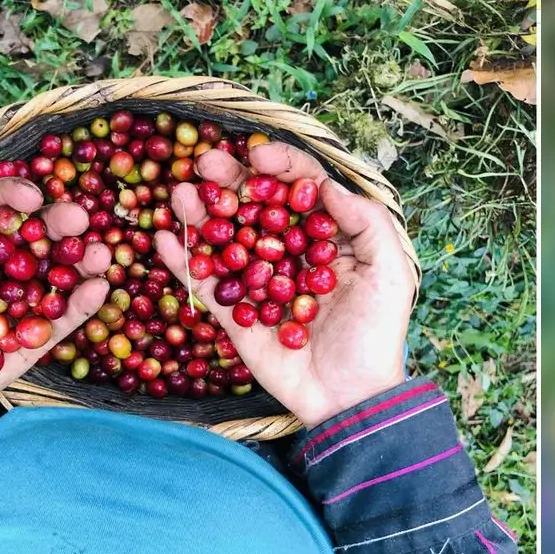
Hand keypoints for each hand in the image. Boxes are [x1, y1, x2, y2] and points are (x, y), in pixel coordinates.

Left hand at [0, 178, 110, 414]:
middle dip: (60, 223)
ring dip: (83, 262)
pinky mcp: (33, 339)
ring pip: (58, 275)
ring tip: (100, 253)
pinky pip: (61, 320)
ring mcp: (22, 302)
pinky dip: (82, 305)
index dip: (14, 197)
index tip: (27, 197)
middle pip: (37, 236)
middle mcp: (3, 267)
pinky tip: (98, 287)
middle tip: (77, 217)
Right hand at [154, 143, 415, 428]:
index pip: (299, 188)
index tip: (258, 155)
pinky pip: (205, 284)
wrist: (349, 398)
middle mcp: (287, 252)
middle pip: (253, 206)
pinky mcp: (234, 313)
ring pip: (224, 239)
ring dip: (199, 214)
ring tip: (180, 195)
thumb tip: (324, 185)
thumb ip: (366, 223)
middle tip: (205, 164)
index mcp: (326, 237)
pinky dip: (183, 261)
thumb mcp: (390, 273)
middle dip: (230, 181)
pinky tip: (164, 238)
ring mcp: (258, 281)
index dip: (280, 166)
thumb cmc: (376, 336)